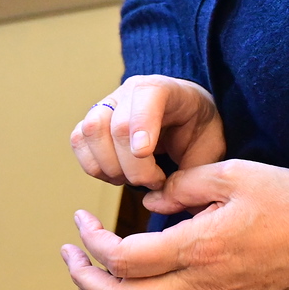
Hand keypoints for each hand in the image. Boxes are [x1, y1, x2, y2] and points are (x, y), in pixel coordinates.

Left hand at [59, 160, 288, 289]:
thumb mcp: (234, 173)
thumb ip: (183, 183)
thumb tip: (148, 197)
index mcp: (199, 246)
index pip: (123, 258)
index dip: (92, 241)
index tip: (81, 219)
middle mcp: (202, 285)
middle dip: (83, 278)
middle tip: (69, 254)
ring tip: (89, 282)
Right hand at [69, 75, 224, 188]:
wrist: (184, 117)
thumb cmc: (197, 130)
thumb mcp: (209, 147)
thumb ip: (195, 171)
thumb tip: (175, 200)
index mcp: (162, 89)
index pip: (145, 97)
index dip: (141, 125)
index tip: (144, 153)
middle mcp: (127, 93)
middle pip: (114, 125)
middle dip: (132, 165)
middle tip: (154, 182)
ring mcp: (105, 106)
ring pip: (89, 133)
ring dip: (110, 167)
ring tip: (133, 179)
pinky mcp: (91, 122)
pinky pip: (78, 143)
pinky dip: (94, 167)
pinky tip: (117, 175)